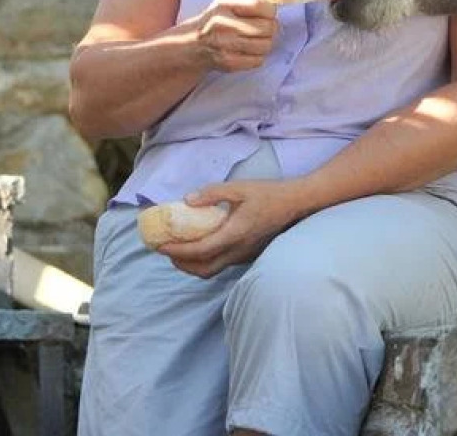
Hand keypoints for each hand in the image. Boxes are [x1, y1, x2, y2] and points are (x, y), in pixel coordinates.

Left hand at [158, 179, 312, 277]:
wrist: (297, 204)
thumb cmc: (269, 194)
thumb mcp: (240, 188)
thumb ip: (213, 193)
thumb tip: (187, 200)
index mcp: (234, 234)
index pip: (199, 250)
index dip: (176, 251)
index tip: (160, 245)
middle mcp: (238, 250)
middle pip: (203, 269)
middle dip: (181, 264)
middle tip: (166, 250)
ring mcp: (244, 255)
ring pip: (213, 269)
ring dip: (193, 264)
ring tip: (180, 249)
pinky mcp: (248, 254)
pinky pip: (222, 263)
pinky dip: (206, 259)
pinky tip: (202, 244)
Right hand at [191, 0, 278, 72]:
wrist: (192, 43)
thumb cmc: (214, 18)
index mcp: (224, 4)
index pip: (259, 3)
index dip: (270, 8)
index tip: (267, 11)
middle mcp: (223, 23)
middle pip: (268, 27)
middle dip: (271, 27)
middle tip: (263, 26)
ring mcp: (225, 45)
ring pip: (266, 45)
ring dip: (266, 42)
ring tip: (256, 38)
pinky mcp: (228, 62)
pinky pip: (258, 61)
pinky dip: (257, 56)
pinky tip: (248, 50)